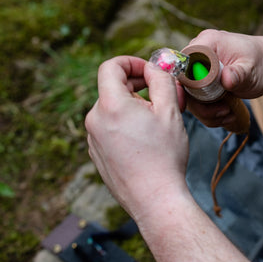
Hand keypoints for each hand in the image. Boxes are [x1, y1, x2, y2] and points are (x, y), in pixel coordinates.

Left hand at [85, 56, 188, 219]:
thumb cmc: (164, 155)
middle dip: (138, 86)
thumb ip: (161, 80)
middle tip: (163, 96)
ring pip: (113, 109)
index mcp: (110, 105)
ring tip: (157, 122)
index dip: (132, 62)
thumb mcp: (169, 110)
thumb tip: (155, 66)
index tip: (151, 72)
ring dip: (134, 107)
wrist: (154, 199)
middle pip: (113, 88)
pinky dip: (126, 124)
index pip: (111, 66)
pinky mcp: (97, 154)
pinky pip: (110, 128)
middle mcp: (94, 119)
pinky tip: (146, 140)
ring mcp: (93, 138)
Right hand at [184, 29, 262, 127]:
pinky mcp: (203, 80)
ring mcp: (200, 67)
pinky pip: (197, 99)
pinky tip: (226, 112)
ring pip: (189, 95)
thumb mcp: (251, 69)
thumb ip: (238, 74)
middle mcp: (199, 53)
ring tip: (227, 113)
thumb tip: (225, 79)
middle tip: (223, 111)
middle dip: (200, 104)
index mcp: (207, 43)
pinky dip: (209, 111)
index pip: (182, 64)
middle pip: (183, 83)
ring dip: (206, 110)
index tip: (200, 101)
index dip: (185, 84)